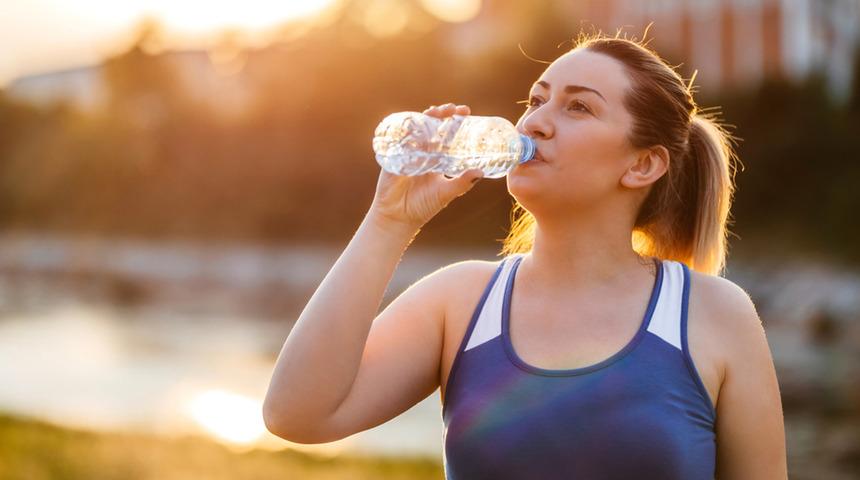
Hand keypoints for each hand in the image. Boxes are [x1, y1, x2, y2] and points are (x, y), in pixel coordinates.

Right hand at [369, 103, 483, 229]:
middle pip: (433, 127)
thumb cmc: (423, 206)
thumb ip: (463, 183)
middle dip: (442, 115)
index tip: (466, 112)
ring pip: (417, 129)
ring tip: (437, 111)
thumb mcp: (446, 192)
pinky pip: (399, 140)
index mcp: (437, 158)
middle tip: (454, 109)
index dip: (455, 122)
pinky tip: (414, 122)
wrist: (399, 218)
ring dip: (426, 118)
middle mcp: (423, 153)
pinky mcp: (394, 157)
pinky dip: (406, 130)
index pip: (447, 135)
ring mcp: (408, 153)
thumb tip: (481, 172)